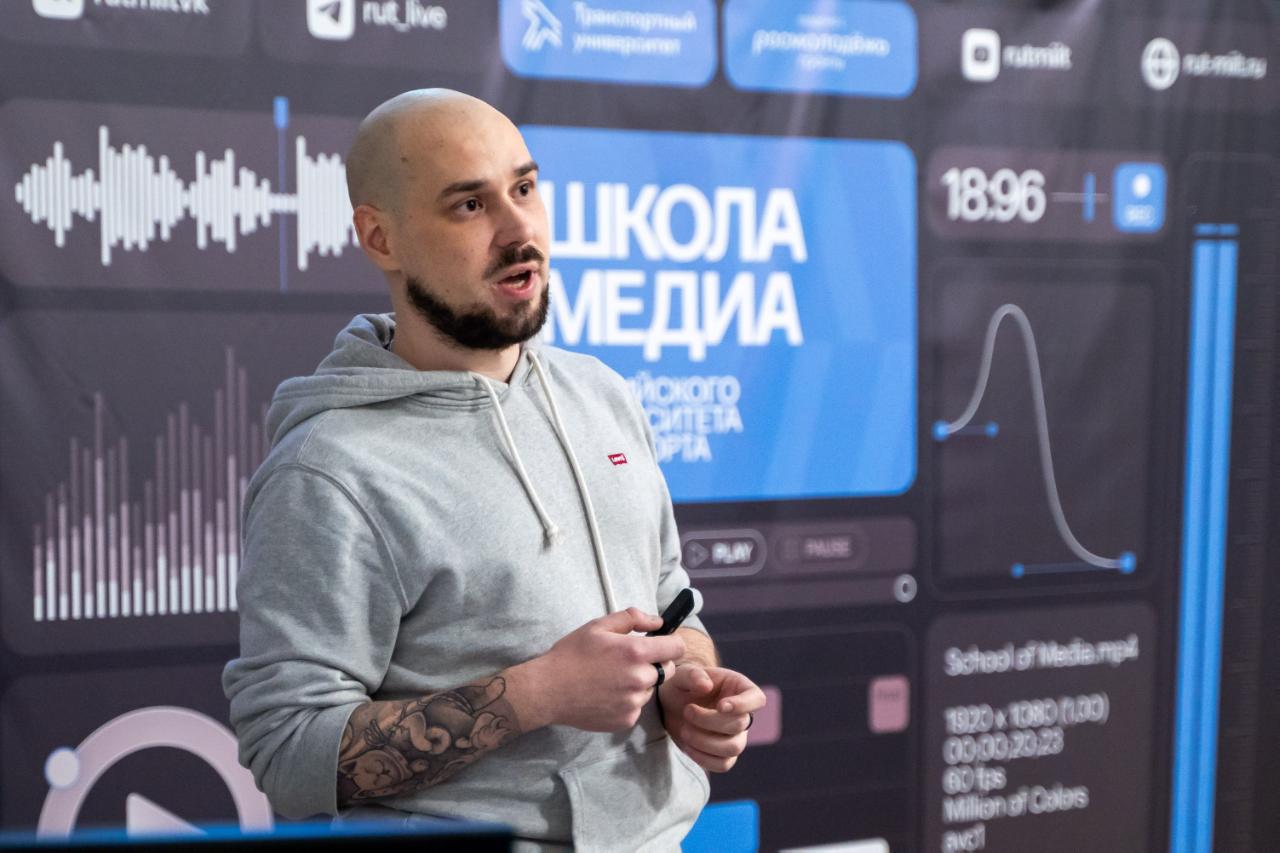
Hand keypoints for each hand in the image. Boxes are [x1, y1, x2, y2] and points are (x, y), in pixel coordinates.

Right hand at [520, 608, 684, 732]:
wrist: (548, 690)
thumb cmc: (571, 654)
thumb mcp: (598, 626)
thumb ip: (632, 619)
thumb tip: (659, 622)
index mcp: (635, 652)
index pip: (677, 648)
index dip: (670, 644)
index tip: (661, 644)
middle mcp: (640, 679)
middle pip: (667, 670)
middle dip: (656, 663)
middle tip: (630, 661)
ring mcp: (634, 702)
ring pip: (651, 689)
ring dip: (640, 683)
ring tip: (612, 679)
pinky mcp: (626, 720)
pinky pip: (637, 707)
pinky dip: (628, 700)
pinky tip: (606, 694)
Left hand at [659, 664, 765, 772]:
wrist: (670, 706)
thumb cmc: (682, 686)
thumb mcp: (682, 674)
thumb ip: (693, 675)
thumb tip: (706, 686)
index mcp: (739, 688)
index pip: (757, 699)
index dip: (743, 705)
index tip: (721, 706)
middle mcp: (742, 714)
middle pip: (739, 725)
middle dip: (708, 720)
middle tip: (687, 711)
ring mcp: (735, 736)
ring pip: (733, 748)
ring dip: (705, 741)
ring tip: (684, 730)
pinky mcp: (723, 755)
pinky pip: (723, 764)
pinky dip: (703, 758)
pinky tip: (687, 745)